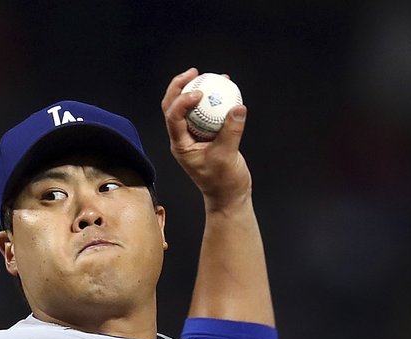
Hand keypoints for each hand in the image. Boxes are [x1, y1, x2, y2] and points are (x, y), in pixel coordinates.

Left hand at [161, 67, 251, 209]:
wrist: (229, 194)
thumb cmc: (224, 181)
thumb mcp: (227, 157)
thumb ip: (231, 132)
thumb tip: (237, 107)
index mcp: (180, 145)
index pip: (173, 118)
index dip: (182, 101)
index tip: (199, 92)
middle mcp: (182, 138)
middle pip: (173, 107)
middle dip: (180, 87)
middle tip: (195, 72)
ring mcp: (194, 136)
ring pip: (189, 108)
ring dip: (197, 89)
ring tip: (212, 75)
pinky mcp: (206, 135)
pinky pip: (206, 113)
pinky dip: (213, 100)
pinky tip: (225, 87)